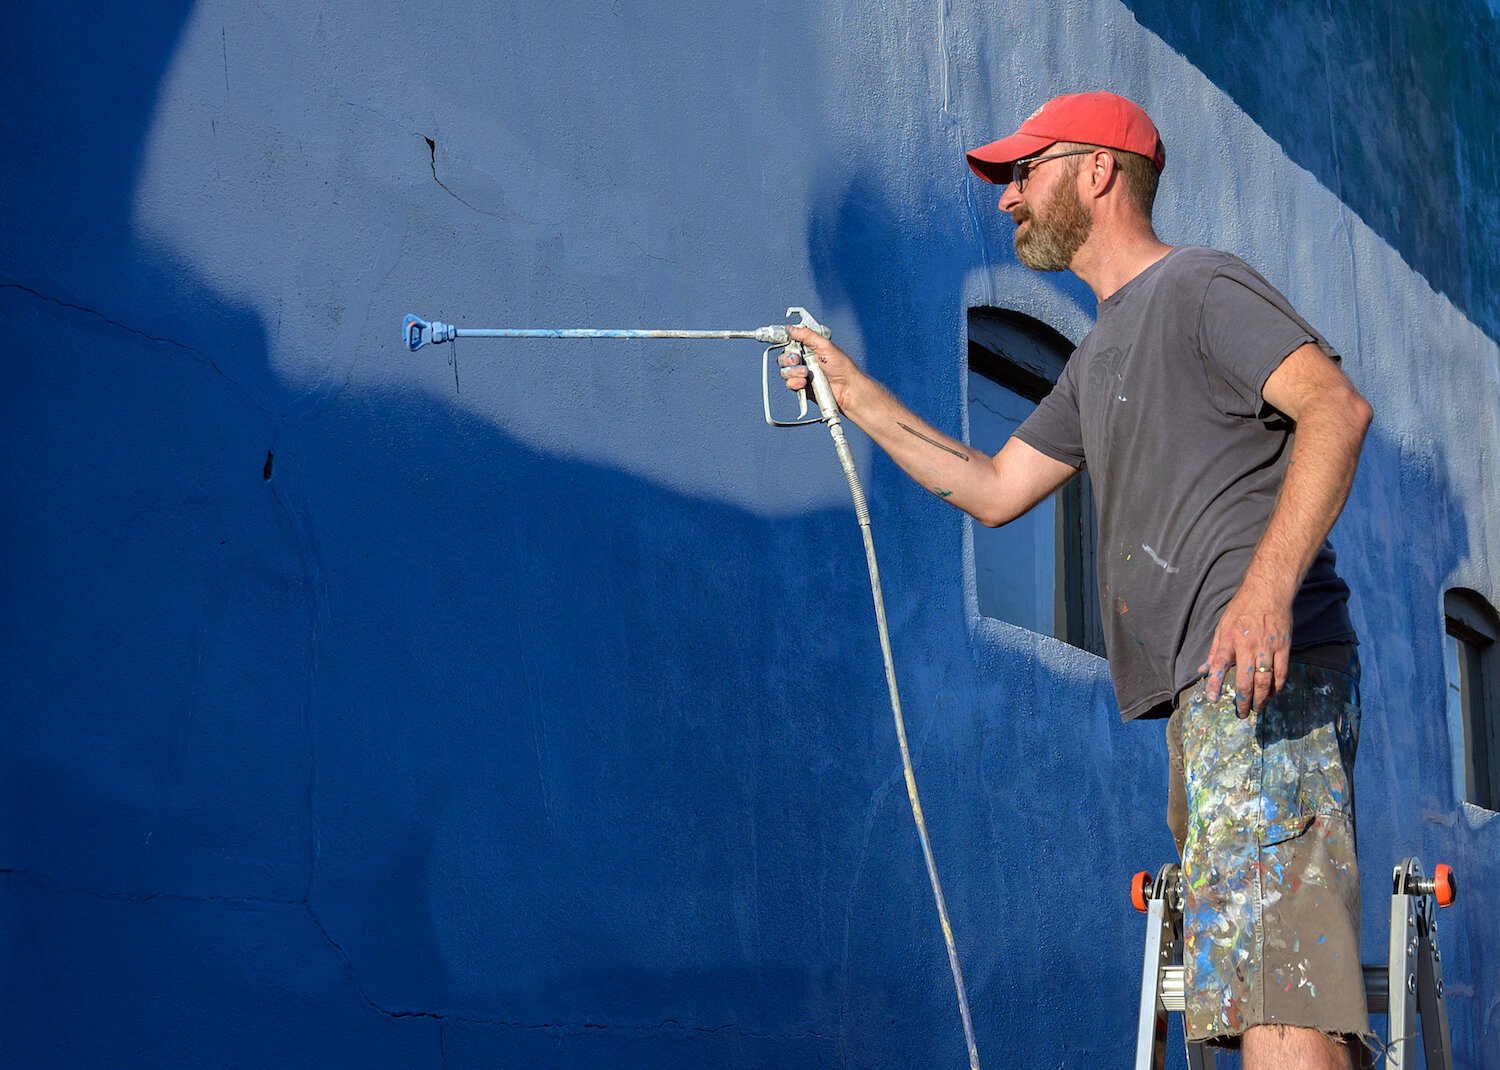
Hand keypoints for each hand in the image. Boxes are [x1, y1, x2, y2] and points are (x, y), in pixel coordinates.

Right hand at [779, 327, 862, 410]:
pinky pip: (789, 384)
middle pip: (784, 357)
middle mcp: (804, 360)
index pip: (790, 342)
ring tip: (806, 373)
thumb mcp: (825, 345)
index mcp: (809, 347)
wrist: (846, 388)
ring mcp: (802, 373)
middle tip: (799, 360)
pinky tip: (804, 382)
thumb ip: (807, 335)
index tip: (776, 339)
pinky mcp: (801, 386)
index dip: (783, 341)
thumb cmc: (842, 367)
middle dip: (789, 359)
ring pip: (784, 371)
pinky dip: (795, 383)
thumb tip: (792, 328)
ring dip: (794, 372)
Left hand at [1199, 583, 1292, 716]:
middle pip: (1245, 680)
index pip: (1219, 666)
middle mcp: (1247, 646)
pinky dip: (1278, 687)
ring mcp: (1267, 647)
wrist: (1268, 592)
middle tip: (1242, 714)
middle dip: (1243, 701)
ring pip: (1264, 681)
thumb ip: (1214, 651)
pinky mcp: (1283, 647)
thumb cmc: (1242, 608)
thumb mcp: (1222, 626)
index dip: (1213, 684)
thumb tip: (1203, 670)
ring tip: (1257, 709)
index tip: (1212, 699)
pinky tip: (1273, 694)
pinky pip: (1282, 673)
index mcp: (1229, 639)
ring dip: (1261, 699)